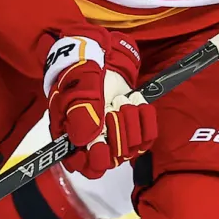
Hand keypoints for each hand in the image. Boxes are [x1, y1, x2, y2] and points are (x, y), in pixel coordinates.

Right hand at [45, 32, 157, 178]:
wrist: (101, 52)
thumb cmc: (82, 68)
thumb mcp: (78, 83)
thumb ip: (81, 110)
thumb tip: (84, 141)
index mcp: (71, 134)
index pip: (82, 165)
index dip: (93, 160)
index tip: (99, 144)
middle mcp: (93, 140)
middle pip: (110, 160)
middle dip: (115, 133)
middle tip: (112, 109)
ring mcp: (115, 134)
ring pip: (130, 149)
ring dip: (129, 122)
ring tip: (121, 101)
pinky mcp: (134, 126)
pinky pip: (147, 137)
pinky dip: (145, 119)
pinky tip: (136, 102)